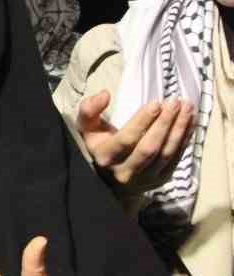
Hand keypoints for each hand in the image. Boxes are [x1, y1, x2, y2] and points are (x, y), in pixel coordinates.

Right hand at [77, 91, 195, 193]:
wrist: (110, 181)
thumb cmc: (99, 146)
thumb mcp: (86, 128)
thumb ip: (89, 109)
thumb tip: (105, 94)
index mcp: (105, 156)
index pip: (127, 139)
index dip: (143, 121)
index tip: (156, 103)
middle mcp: (125, 171)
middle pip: (149, 146)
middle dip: (164, 123)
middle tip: (175, 102)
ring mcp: (145, 178)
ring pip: (166, 153)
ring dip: (179, 129)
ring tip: (188, 108)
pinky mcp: (161, 180)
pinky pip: (176, 158)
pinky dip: (184, 139)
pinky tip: (189, 123)